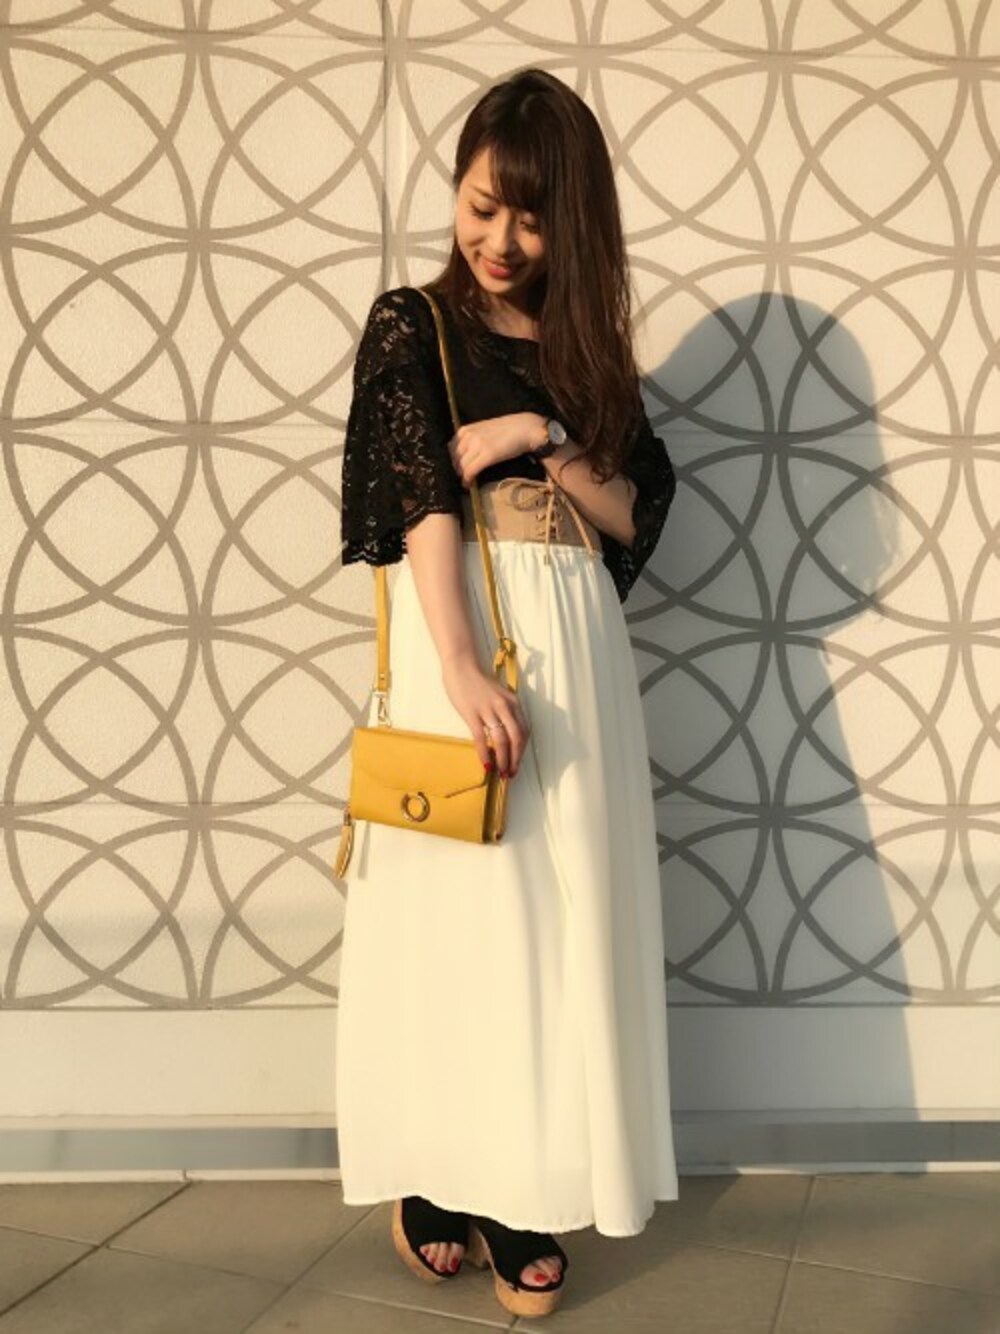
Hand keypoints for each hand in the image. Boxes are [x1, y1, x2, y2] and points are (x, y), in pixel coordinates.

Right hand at [440, 653, 531, 777]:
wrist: (461, 665)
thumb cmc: (478, 681)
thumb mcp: (498, 695)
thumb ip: (504, 711)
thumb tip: (505, 734)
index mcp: (513, 702)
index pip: (523, 731)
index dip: (522, 751)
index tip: (517, 763)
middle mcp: (505, 706)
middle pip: (516, 738)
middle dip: (515, 759)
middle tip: (511, 773)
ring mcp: (488, 710)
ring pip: (501, 740)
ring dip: (503, 760)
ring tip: (501, 772)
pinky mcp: (472, 713)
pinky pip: (481, 737)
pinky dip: (485, 753)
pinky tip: (485, 764)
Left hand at [450, 412, 544, 487]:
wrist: (525, 428)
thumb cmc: (508, 429)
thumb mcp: (485, 429)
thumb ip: (473, 438)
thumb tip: (466, 453)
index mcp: (467, 429)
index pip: (451, 447)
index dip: (453, 460)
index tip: (457, 467)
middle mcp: (469, 436)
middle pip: (455, 458)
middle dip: (457, 469)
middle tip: (462, 477)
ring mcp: (477, 445)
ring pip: (461, 466)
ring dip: (462, 476)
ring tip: (466, 481)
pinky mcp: (487, 455)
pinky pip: (470, 470)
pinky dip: (467, 480)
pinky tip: (468, 485)